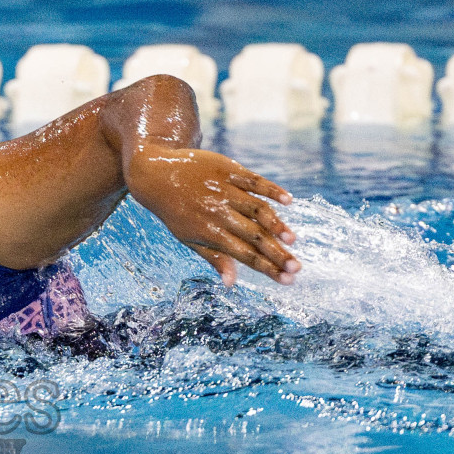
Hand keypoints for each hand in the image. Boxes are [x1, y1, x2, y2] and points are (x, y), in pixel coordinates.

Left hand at [125, 145, 298, 285]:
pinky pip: (254, 180)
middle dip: (277, 254)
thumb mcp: (188, 238)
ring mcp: (224, 190)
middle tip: (298, 268)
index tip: (287, 280)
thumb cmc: (174, 211)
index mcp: (209, 232)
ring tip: (292, 240)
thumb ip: (214, 258)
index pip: (244, 255)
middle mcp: (218, 212)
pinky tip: (288, 201)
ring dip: (277, 224)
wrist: (156, 173)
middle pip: (254, 236)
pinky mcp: (228, 169)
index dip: (266, 268)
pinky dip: (272, 189)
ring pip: (257, 209)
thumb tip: (231, 283)